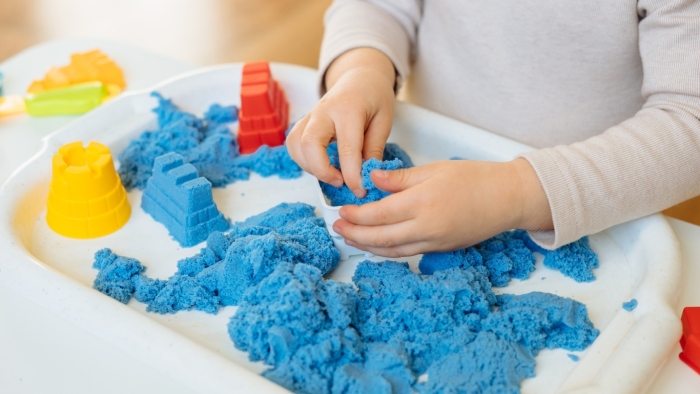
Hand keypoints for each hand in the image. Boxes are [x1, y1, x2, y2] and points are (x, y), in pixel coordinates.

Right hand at [286, 48, 395, 197]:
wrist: (359, 78)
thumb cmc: (374, 98)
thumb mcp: (384, 120)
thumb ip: (374, 148)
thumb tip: (367, 176)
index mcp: (348, 109)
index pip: (346, 148)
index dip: (352, 175)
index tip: (360, 190)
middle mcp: (323, 111)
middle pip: (309, 144)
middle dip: (322, 170)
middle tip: (341, 182)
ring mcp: (309, 116)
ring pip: (296, 145)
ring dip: (311, 167)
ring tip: (333, 174)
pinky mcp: (302, 123)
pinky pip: (293, 144)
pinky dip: (303, 160)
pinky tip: (321, 165)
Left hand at [332, 158, 553, 256]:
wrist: (507, 199)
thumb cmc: (475, 178)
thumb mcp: (434, 169)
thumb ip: (400, 178)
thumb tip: (372, 178)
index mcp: (422, 202)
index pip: (378, 214)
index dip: (356, 215)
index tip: (342, 210)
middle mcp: (426, 227)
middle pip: (380, 237)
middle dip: (355, 234)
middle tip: (338, 228)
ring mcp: (434, 242)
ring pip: (392, 251)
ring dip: (368, 247)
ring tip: (351, 239)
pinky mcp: (441, 249)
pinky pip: (408, 254)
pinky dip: (388, 252)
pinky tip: (377, 246)